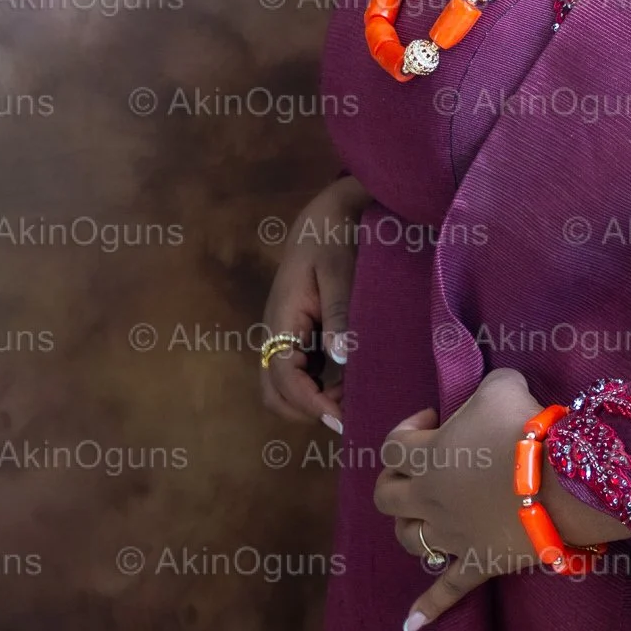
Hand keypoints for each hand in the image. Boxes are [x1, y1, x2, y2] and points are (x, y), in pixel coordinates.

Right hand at [256, 174, 369, 433]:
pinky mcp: (300, 334)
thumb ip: (339, 313)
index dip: (311, 404)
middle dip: (307, 410)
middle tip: (351, 416)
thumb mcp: (339, 270)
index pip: (284, 378)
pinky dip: (321, 387)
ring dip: (314, 401)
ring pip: (286, 387)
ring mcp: (287, 336)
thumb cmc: (333, 235)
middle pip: (276, 393)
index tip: (342, 418)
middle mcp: (277, 334)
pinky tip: (351, 384)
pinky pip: (302, 373)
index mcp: (281, 320)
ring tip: (355, 403)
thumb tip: (342, 358)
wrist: (328, 211)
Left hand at [374, 367, 630, 630]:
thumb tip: (490, 391)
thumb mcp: (503, 387)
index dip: (405, 430)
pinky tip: (409, 626)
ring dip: (409, 526)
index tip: (431, 420)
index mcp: (428, 455)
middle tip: (418, 469)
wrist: (561, 480)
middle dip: (394, 481)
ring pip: (408, 537)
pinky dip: (428, 608)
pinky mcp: (476, 562)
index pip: (392, 445)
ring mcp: (450, 534)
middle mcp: (428, 497)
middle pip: (387, 495)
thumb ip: (487, 387)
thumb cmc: (527, 428)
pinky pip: (447, 590)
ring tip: (422, 518)